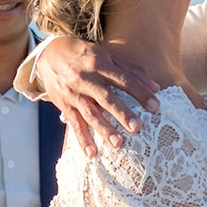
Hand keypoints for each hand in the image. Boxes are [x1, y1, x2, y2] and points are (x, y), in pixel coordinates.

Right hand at [28, 38, 163, 156]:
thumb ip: (132, 71)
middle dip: (122, 113)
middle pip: (106, 98)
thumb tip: (156, 87)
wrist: (50, 54)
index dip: (140, 92)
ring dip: (104, 129)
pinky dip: (82, 139)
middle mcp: (87, 79)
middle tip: (137, 128)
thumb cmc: (85, 55)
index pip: (124, 79)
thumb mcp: (108, 55)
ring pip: (90, 113)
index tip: (156, 106)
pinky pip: (74, 124)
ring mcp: (74, 93)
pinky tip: (92, 153)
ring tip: (118, 144)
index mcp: (100, 64)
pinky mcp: (65, 105)